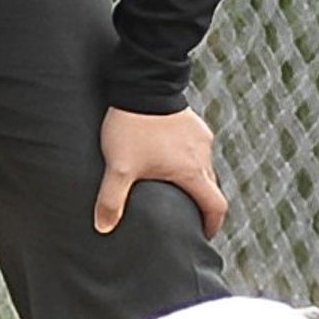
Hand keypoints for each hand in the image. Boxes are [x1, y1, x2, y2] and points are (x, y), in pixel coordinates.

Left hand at [98, 103, 223, 237]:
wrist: (143, 83)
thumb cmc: (133, 127)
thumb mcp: (119, 167)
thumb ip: (111, 199)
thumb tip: (103, 228)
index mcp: (192, 172)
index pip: (216, 206)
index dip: (212, 225)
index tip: (203, 234)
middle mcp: (203, 156)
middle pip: (212, 188)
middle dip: (202, 204)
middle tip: (186, 215)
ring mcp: (201, 138)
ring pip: (204, 167)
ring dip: (194, 180)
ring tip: (174, 185)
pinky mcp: (193, 123)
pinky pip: (197, 148)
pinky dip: (188, 159)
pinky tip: (168, 155)